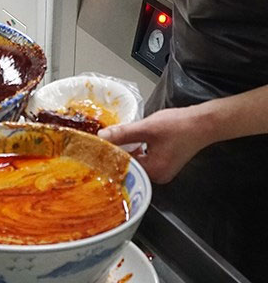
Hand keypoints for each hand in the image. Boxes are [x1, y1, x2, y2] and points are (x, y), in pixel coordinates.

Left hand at [99, 106, 213, 183]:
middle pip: (129, 165)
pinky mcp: (164, 161)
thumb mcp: (146, 128)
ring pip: (135, 160)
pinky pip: (143, 157)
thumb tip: (102, 137)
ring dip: (125, 149)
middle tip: (101, 141)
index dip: (109, 155)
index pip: (124, 167)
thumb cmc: (178, 126)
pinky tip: (129, 138)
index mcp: (154, 172)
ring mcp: (162, 170)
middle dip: (116, 152)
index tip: (96, 146)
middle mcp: (158, 176)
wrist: (202, 123)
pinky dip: (135, 148)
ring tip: (113, 137)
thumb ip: (123, 133)